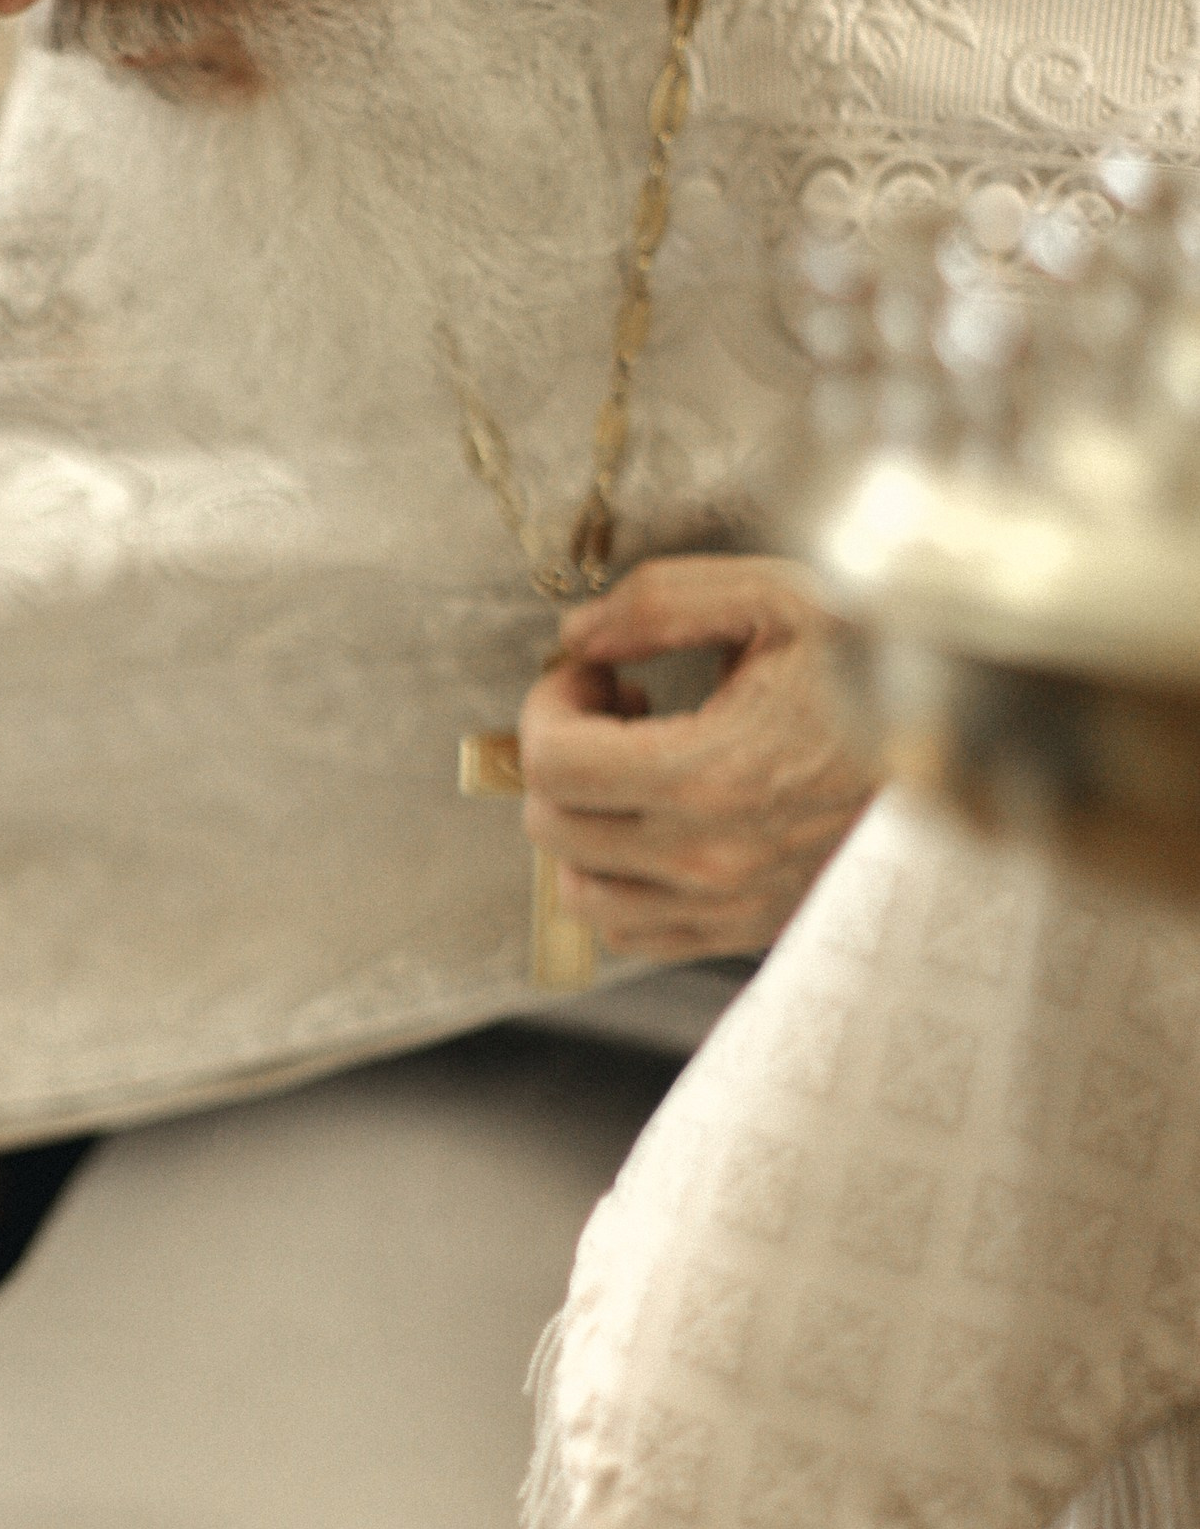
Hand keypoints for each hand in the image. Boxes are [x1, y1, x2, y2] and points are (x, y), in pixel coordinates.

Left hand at [517, 553, 875, 962]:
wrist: (980, 738)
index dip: (549, 704)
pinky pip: (633, 933)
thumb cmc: (881, 661)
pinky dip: (618, 880)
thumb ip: (662, 602)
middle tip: (619, 704)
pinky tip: (660, 819)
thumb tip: (575, 637)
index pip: (554, 764)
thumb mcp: (777, 595)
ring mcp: (730, 905)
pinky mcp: (749, 928)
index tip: (591, 672)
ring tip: (639, 766)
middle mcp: (713, 858)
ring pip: (581, 891)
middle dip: (561, 752)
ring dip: (583, 823)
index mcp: (712, 774)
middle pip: (554, 825)